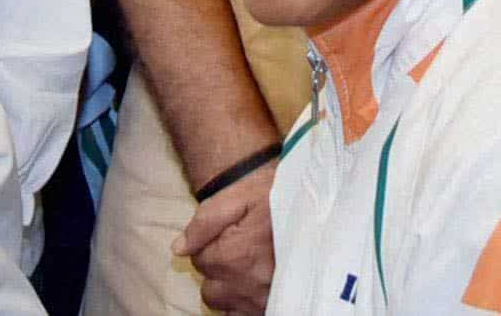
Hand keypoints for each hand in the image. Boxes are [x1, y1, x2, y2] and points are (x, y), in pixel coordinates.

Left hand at [172, 157, 277, 313]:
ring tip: (249, 266)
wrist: (321, 207)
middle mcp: (249, 286)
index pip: (200, 261)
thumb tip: (178, 249)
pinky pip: (247, 315)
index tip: (230, 232)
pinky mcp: (277, 307)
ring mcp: (264, 301)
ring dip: (231, 289)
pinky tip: (256, 284)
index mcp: (236, 256)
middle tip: (239, 249)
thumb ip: (205, 222)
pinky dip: (246, 304)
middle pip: (210, 289)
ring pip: (227, 306)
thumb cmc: (280, 198)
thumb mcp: (240, 197)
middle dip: (219, 270)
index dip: (210, 244)